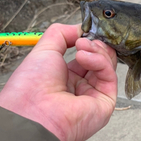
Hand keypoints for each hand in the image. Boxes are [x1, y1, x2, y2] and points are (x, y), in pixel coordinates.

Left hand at [0, 23, 117, 140]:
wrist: (31, 112)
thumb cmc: (30, 88)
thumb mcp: (44, 49)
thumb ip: (62, 34)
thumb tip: (81, 28)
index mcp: (65, 78)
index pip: (86, 56)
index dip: (87, 41)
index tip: (86, 31)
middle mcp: (80, 89)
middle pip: (100, 60)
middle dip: (94, 44)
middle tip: (83, 39)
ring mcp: (93, 96)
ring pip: (107, 66)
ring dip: (96, 50)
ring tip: (81, 47)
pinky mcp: (105, 103)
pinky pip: (109, 76)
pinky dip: (100, 61)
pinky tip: (85, 57)